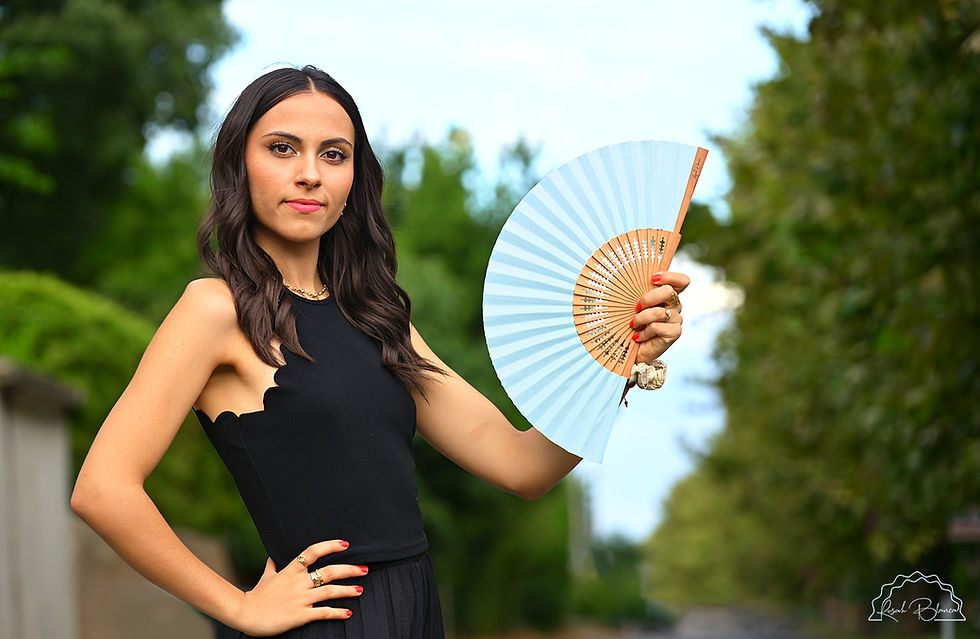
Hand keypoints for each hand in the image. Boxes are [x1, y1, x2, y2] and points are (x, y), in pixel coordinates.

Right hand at [235, 539, 365, 635]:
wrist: (245, 614)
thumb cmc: (256, 595)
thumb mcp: (266, 576)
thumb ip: (273, 565)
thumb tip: (273, 555)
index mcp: (291, 570)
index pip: (313, 552)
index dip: (330, 546)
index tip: (345, 544)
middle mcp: (298, 582)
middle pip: (329, 571)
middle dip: (349, 569)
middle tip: (365, 569)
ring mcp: (300, 599)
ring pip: (330, 591)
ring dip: (348, 590)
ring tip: (361, 589)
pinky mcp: (300, 615)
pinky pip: (323, 613)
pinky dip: (337, 612)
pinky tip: (348, 613)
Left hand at [631, 271, 689, 362]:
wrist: (630, 349)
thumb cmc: (629, 323)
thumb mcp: (631, 305)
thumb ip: (637, 292)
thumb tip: (624, 274)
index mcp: (667, 295)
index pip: (681, 281)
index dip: (670, 276)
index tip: (652, 278)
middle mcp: (675, 306)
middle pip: (669, 291)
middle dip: (648, 298)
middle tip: (636, 307)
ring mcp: (676, 319)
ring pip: (659, 312)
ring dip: (641, 318)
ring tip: (632, 324)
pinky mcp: (675, 333)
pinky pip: (657, 327)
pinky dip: (644, 332)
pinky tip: (638, 337)